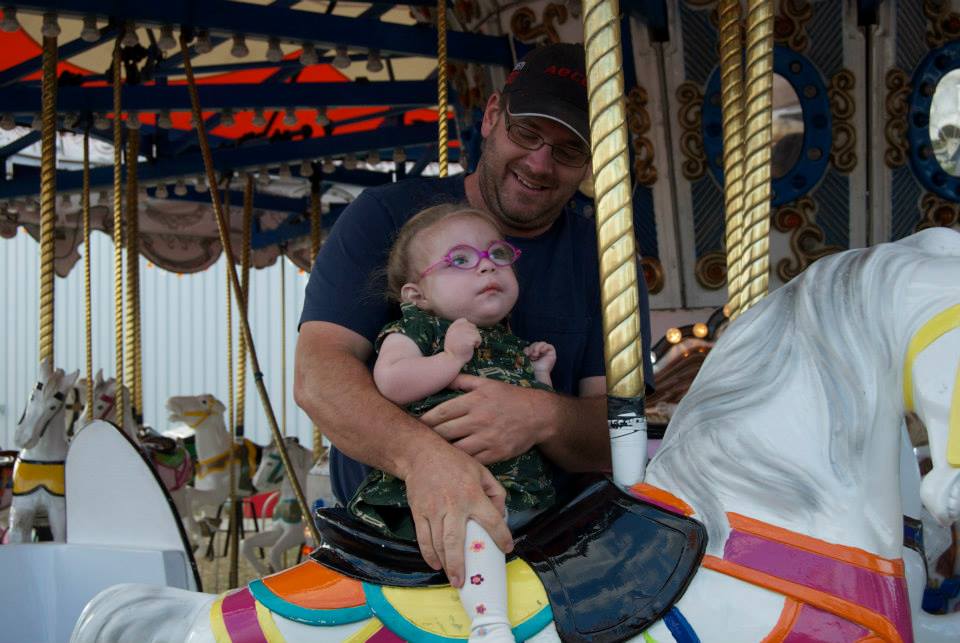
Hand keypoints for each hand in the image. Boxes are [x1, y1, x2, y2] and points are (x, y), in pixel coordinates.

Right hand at [403, 444, 511, 586]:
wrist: (421, 455)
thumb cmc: (454, 463)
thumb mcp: (482, 471)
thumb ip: (495, 491)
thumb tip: (501, 512)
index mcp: (472, 495)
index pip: (491, 520)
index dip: (501, 537)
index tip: (507, 548)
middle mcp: (453, 505)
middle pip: (455, 542)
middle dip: (460, 565)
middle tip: (464, 582)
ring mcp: (433, 510)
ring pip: (438, 544)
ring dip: (445, 564)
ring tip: (453, 578)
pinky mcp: (419, 512)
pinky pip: (423, 538)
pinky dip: (428, 554)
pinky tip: (435, 564)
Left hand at [421, 374, 551, 464]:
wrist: (539, 415)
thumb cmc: (510, 397)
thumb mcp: (487, 383)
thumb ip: (462, 381)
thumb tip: (441, 377)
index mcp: (475, 400)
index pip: (442, 412)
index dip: (425, 419)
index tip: (416, 423)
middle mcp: (479, 419)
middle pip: (445, 431)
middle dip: (430, 435)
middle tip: (420, 438)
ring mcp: (488, 438)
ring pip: (456, 448)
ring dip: (444, 449)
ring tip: (434, 450)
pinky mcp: (496, 453)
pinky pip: (472, 460)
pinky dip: (461, 460)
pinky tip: (454, 458)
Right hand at [444, 318, 480, 364]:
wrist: (451, 360)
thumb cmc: (454, 349)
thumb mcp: (453, 335)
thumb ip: (459, 329)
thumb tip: (473, 326)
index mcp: (453, 326)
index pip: (464, 321)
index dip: (467, 329)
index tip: (464, 337)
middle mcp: (457, 328)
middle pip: (472, 326)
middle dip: (472, 334)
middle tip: (466, 343)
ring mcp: (463, 333)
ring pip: (476, 332)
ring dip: (475, 339)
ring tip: (468, 346)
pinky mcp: (469, 339)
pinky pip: (478, 338)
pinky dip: (478, 343)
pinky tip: (472, 348)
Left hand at [524, 341, 555, 378]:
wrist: (537, 373)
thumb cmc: (532, 368)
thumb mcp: (526, 357)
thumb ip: (526, 351)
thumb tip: (527, 349)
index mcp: (535, 354)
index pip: (532, 346)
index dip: (529, 348)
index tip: (527, 354)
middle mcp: (541, 353)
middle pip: (536, 344)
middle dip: (532, 348)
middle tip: (531, 355)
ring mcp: (547, 353)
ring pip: (542, 343)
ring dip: (537, 347)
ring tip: (535, 354)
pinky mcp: (552, 353)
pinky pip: (549, 346)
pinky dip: (544, 347)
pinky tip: (541, 351)